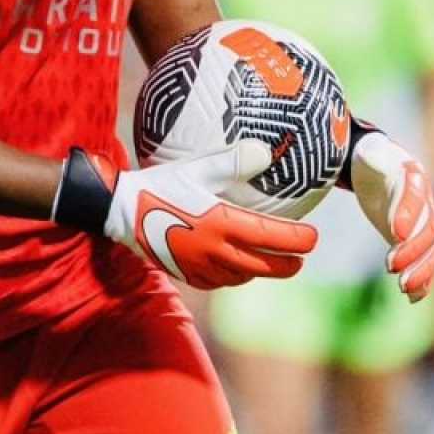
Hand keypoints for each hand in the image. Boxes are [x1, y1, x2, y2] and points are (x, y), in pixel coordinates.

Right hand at [53, 139, 318, 288]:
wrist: (120, 210)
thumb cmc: (160, 184)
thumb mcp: (197, 167)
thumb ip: (233, 161)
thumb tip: (266, 152)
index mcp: (221, 224)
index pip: (271, 237)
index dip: (297, 240)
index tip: (313, 238)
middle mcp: (214, 251)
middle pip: (262, 265)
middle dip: (286, 264)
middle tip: (300, 259)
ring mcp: (199, 266)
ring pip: (241, 276)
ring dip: (260, 271)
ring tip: (270, 262)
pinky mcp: (185, 274)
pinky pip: (218, 282)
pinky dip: (233, 277)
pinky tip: (235, 269)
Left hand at [343, 122, 433, 301]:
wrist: (380, 164)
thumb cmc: (372, 158)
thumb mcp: (369, 154)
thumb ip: (370, 158)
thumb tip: (362, 154)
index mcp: (412, 173)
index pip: (415, 194)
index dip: (407, 213)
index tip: (395, 233)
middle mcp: (425, 200)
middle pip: (428, 228)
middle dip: (413, 250)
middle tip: (391, 268)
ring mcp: (425, 220)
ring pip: (432, 248)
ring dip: (422, 269)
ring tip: (404, 288)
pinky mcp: (418, 238)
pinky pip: (427, 259)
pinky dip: (424, 279)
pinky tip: (414, 298)